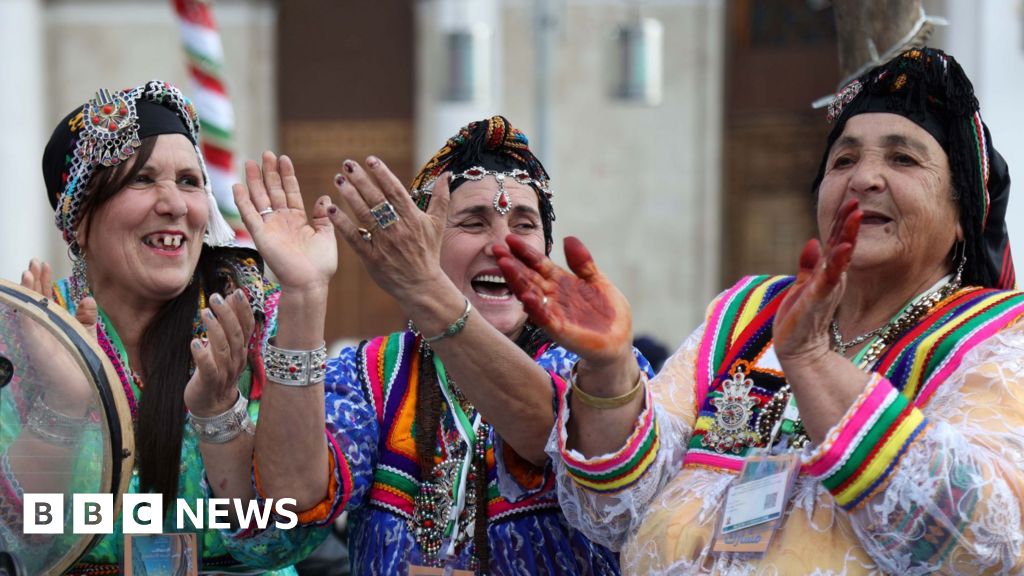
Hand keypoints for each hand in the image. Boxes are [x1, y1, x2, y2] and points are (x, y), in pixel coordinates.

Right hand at [18, 259, 96, 413]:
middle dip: (33, 279)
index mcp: (54, 321)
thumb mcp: (86, 333)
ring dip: (27, 289)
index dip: (44, 280)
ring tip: (27, 271)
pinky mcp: (35, 341)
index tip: (45, 264)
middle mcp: (43, 325)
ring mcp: (37, 333)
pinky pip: (27, 320)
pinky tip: (26, 292)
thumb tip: (88, 298)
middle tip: (33, 261)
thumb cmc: (82, 361)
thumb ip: (86, 316)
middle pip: (35, 298)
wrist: (81, 386)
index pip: (46, 296)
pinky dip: (26, 305)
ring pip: (28, 306)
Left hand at [184, 289, 254, 416]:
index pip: (246, 327)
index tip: (236, 292)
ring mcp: (224, 372)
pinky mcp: (209, 383)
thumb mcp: (224, 346)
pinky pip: (208, 369)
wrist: (212, 407)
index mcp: (241, 350)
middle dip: (228, 314)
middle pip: (235, 335)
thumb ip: (228, 325)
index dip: (243, 310)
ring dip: (215, 330)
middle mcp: (236, 360)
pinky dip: (203, 355)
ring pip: (223, 349)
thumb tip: (230, 297)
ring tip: (205, 313)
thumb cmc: (216, 372)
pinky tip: (194, 342)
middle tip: (216, 297)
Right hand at [233, 152, 336, 293]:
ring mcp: (270, 227)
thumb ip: (323, 216)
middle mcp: (282, 221)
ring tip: (250, 162)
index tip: (284, 158)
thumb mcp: (326, 235)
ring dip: (254, 181)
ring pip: (260, 199)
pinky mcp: (260, 235)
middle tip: (266, 154)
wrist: (310, 282)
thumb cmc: (320, 264)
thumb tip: (323, 197)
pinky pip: (249, 215)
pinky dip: (242, 201)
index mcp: (298, 220)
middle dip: (269, 172)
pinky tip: (237, 186)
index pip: (290, 191)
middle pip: (273, 191)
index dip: (287, 175)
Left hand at [326, 157, 450, 299]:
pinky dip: (343, 224)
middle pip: (376, 199)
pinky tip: (332, 209)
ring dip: (350, 196)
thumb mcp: (438, 225)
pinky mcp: (371, 258)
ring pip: (364, 215)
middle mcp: (397, 228)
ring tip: (338, 180)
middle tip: (347, 164)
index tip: (370, 159)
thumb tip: (446, 175)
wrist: (422, 285)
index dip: (382, 174)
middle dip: (361, 180)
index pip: (395, 191)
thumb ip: (441, 198)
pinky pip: (355, 238)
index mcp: (412, 218)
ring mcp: (383, 243)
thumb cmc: (429, 253)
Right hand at [494, 236, 632, 365]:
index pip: (539, 264)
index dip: (525, 252)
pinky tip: (526, 297)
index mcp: (561, 282)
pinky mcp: (560, 330)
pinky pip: (545, 318)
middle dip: (512, 263)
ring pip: (530, 294)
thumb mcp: (597, 281)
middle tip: (496, 249)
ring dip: (517, 280)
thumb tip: (568, 238)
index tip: (510, 238)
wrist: (618, 343)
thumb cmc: (608, 314)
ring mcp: (554, 313)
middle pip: (528, 276)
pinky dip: (535, 308)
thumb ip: (582, 262)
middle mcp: (553, 296)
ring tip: (504, 264)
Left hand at [774, 198, 860, 364]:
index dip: (842, 223)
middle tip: (856, 201)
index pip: (837, 243)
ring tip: (854, 216)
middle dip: (849, 223)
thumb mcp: (802, 285)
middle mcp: (831, 279)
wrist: (796, 349)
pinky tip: (842, 248)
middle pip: (842, 245)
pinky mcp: (817, 299)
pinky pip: (828, 278)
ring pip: (840, 258)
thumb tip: (812, 241)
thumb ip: (808, 265)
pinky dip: (835, 263)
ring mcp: (826, 288)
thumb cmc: (799, 318)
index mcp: (827, 274)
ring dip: (847, 237)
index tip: (850, 201)